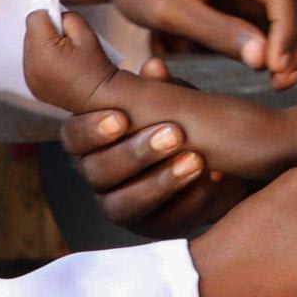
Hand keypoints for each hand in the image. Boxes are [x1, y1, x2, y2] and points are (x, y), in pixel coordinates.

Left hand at [24, 9, 121, 115]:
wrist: (102, 98)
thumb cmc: (96, 65)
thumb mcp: (85, 32)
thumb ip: (67, 16)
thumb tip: (53, 14)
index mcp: (42, 52)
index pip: (34, 18)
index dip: (50, 16)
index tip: (65, 26)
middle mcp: (30, 67)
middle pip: (30, 33)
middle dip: (45, 31)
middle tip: (67, 42)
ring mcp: (30, 79)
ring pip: (30, 47)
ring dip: (43, 46)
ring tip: (64, 55)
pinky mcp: (32, 87)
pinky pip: (32, 63)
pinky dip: (42, 60)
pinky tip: (59, 66)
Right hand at [58, 54, 249, 237]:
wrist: (223, 161)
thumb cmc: (183, 122)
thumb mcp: (174, 100)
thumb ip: (159, 88)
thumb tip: (154, 67)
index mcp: (92, 139)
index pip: (73, 137)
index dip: (92, 130)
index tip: (122, 117)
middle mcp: (97, 175)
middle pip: (96, 172)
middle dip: (135, 153)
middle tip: (174, 133)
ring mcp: (120, 206)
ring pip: (120, 205)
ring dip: (159, 183)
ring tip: (196, 160)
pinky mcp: (148, 228)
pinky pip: (158, 223)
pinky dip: (185, 202)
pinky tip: (209, 182)